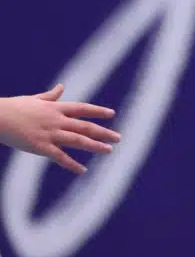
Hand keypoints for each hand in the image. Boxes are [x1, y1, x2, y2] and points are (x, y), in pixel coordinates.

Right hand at [0, 84, 119, 175]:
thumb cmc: (13, 107)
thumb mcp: (34, 99)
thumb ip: (51, 96)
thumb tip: (61, 86)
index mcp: (55, 108)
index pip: (82, 108)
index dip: (98, 111)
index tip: (112, 114)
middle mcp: (56, 120)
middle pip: (85, 126)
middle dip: (103, 132)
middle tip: (118, 138)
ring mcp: (49, 134)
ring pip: (78, 140)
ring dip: (95, 146)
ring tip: (109, 151)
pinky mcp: (40, 147)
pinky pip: (60, 157)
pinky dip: (72, 164)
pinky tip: (83, 170)